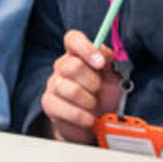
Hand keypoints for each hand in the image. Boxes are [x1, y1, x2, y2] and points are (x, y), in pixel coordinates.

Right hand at [41, 29, 121, 143]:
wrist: (94, 122)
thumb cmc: (104, 94)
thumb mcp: (113, 76)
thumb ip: (109, 60)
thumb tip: (104, 52)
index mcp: (77, 54)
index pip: (73, 39)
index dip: (86, 48)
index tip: (101, 63)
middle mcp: (62, 66)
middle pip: (73, 66)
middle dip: (93, 82)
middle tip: (99, 90)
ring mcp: (53, 84)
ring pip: (70, 89)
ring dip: (89, 101)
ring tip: (94, 106)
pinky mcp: (49, 103)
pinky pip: (66, 109)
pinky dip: (82, 116)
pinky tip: (89, 119)